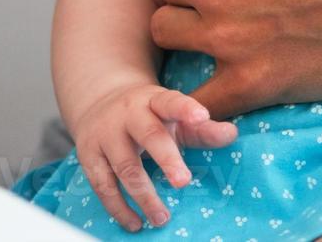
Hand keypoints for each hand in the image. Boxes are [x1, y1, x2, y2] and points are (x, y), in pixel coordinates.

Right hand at [71, 82, 236, 231]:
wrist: (99, 100)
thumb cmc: (149, 115)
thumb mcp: (174, 116)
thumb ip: (202, 128)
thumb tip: (232, 134)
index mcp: (154, 100)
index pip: (171, 101)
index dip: (186, 109)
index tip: (203, 117)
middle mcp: (128, 114)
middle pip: (149, 135)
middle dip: (167, 158)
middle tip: (184, 181)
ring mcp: (106, 134)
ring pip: (125, 166)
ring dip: (144, 194)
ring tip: (162, 217)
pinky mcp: (89, 155)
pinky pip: (103, 185)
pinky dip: (118, 207)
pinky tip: (135, 222)